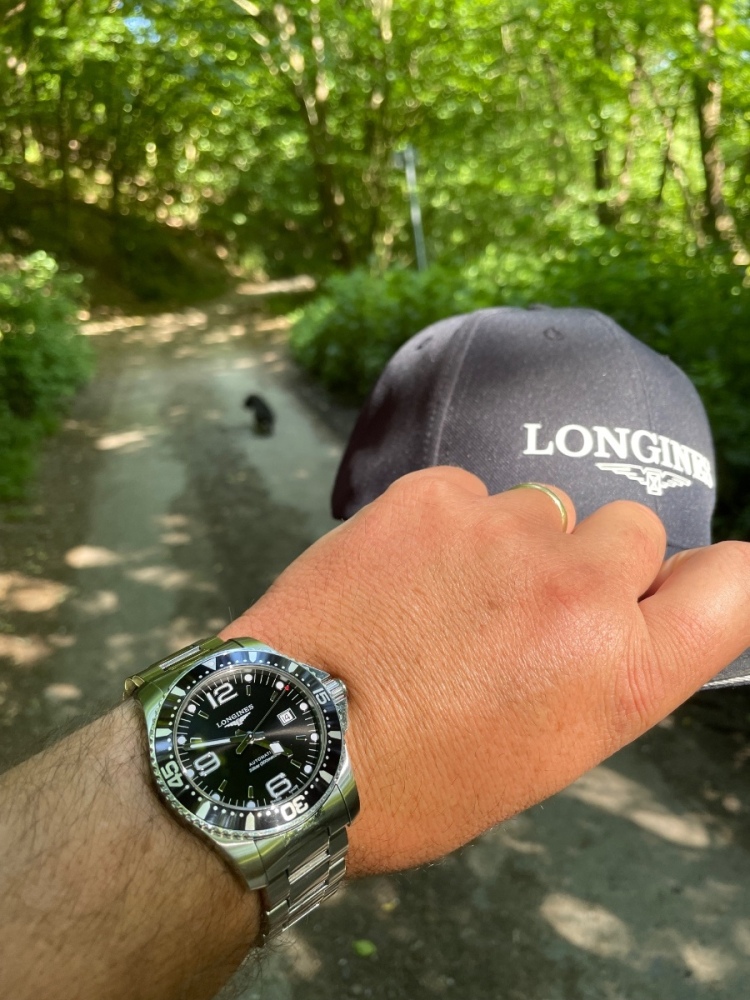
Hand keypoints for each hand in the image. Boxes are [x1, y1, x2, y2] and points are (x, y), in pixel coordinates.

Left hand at [223, 467, 749, 876]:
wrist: (287, 744)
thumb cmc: (418, 779)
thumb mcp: (543, 753)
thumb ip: (604, 669)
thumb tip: (621, 608)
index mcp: (620, 672)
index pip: (732, 585)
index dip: (714, 578)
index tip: (676, 586)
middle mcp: (579, 588)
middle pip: (635, 527)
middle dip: (595, 561)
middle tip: (528, 607)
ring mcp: (503, 530)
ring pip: (545, 505)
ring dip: (515, 541)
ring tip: (447, 596)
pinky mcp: (431, 496)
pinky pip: (467, 492)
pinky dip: (447, 523)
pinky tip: (402, 572)